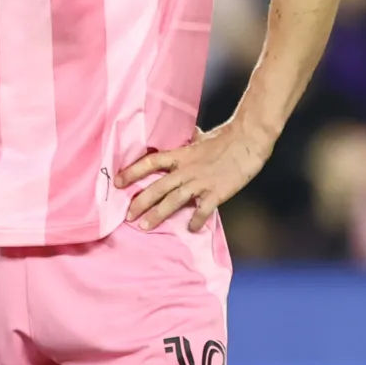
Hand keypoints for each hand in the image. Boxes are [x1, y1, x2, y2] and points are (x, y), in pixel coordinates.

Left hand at [115, 121, 270, 231]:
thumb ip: (190, 142)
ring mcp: (200, 182)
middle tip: (128, 216)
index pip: (150, 162)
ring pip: (173, 201)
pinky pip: (202, 211)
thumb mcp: (202, 137)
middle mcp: (186, 170)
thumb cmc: (226, 136)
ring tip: (145, 226)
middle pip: (157, 187)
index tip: (117, 182)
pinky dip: (195, 221)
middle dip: (140, 202)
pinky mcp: (216, 193)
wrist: (248, 140)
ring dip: (157, 215)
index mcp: (181, 155)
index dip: (132, 172)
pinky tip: (190, 229)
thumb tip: (186, 135)